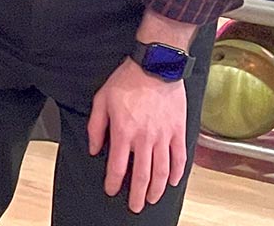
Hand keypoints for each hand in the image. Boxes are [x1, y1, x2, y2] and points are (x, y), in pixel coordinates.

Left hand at [88, 58, 187, 212]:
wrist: (155, 66)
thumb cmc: (126, 80)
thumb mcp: (101, 100)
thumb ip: (96, 127)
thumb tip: (94, 148)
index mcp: (123, 132)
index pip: (117, 166)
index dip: (113, 182)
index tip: (111, 190)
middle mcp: (144, 138)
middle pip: (142, 175)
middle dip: (137, 195)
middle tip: (135, 206)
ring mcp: (163, 136)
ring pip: (161, 171)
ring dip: (156, 189)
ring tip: (152, 199)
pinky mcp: (178, 131)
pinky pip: (180, 158)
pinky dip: (177, 173)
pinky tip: (172, 182)